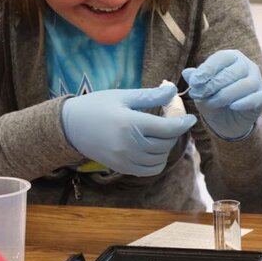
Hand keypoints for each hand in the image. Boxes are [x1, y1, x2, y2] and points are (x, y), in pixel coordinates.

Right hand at [61, 86, 196, 176]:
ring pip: (159, 159)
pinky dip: (157, 161)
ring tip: (161, 133)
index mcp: (130, 123)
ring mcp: (125, 159)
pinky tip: (154, 148)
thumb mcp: (123, 96)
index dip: (183, 123)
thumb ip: (150, 96)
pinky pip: (149, 170)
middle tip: (172, 119)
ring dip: (167, 146)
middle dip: (174, 131)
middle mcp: (129, 145)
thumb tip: (173, 90)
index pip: (167, 128)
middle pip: (165, 143)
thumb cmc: (96, 106)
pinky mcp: (122, 168)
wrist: (70, 126)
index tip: (191, 118)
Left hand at [182, 50, 261, 139]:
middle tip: (200, 95)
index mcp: (232, 58)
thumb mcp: (201, 90)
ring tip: (212, 103)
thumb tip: (187, 73)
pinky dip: (244, 102)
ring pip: (245, 84)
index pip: (221, 58)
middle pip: (232, 72)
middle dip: (213, 84)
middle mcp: (247, 66)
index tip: (194, 82)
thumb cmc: (213, 99)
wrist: (226, 122)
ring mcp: (257, 81)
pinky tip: (233, 106)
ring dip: (225, 95)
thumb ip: (195, 81)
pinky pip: (256, 97)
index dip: (207, 69)